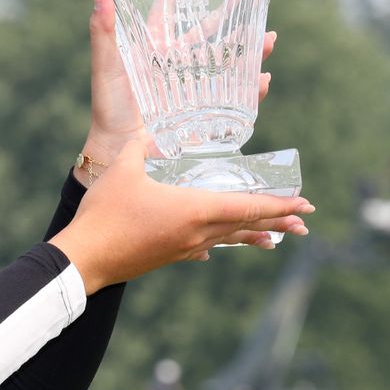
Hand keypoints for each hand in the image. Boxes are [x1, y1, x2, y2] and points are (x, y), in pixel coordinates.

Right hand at [51, 140, 312, 294]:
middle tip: (304, 221)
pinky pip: (202, 248)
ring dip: (253, 235)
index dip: (278, 204)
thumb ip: (139, 146)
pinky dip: (217, 243)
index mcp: (194, 209)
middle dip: (277, 221)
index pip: (247, 206)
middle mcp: (197, 232)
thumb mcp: (123, 170)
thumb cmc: (106, 213)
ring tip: (274, 239)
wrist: (85, 258)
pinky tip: (213, 249)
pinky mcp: (169, 257)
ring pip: (227, 239)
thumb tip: (148, 131)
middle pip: (245, 225)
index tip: (304, 203)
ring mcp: (184, 248)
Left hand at [79, 0, 276, 174]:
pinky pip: (232, 99)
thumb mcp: (106, 65)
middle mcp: (175, 65)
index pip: (168, 14)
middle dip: (231, 17)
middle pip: (208, 35)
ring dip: (250, 51)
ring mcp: (191, 88)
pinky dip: (250, 90)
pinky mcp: (202, 112)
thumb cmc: (108, 106)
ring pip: (227, 63)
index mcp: (152, 49)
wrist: (118, 149)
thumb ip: (102, 30)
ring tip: (269, 39)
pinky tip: (261, 80)